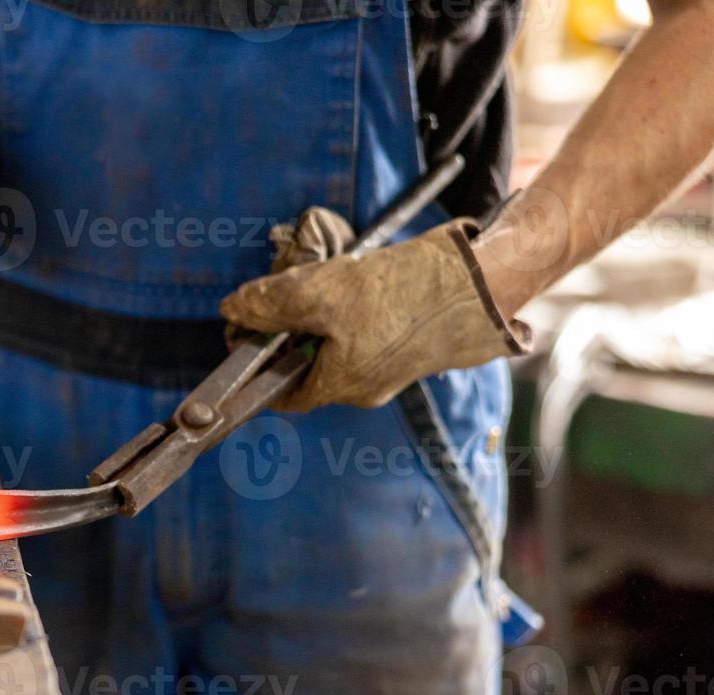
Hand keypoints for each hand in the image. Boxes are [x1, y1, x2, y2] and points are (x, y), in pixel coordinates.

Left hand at [220, 219, 530, 411]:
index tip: (247, 331)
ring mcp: (392, 368)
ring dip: (323, 317)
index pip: (281, 394)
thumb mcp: (320, 294)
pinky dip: (354, 311)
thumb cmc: (401, 296)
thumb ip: (270, 305)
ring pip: (338, 347)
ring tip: (329, 282)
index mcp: (340, 386)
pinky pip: (368, 334)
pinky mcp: (413, 345)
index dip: (258, 365)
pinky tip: (361, 281)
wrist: (481, 284)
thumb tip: (232, 310)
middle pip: (308, 367)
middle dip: (291, 334)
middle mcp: (366, 388)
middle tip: (287, 294)